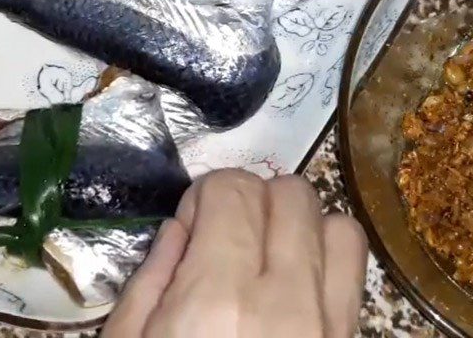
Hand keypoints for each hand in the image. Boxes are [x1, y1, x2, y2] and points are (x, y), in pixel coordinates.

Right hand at [104, 170, 366, 337]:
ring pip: (340, 226)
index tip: (191, 227)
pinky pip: (358, 275)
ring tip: (269, 256)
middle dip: (254, 198)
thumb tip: (184, 227)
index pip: (234, 189)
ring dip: (302, 226)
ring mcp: (330, 328)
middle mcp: (286, 305)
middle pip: (291, 194)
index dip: (205, 196)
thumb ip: (153, 277)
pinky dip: (328, 261)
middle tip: (226, 236)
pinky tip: (295, 286)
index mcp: (218, 299)